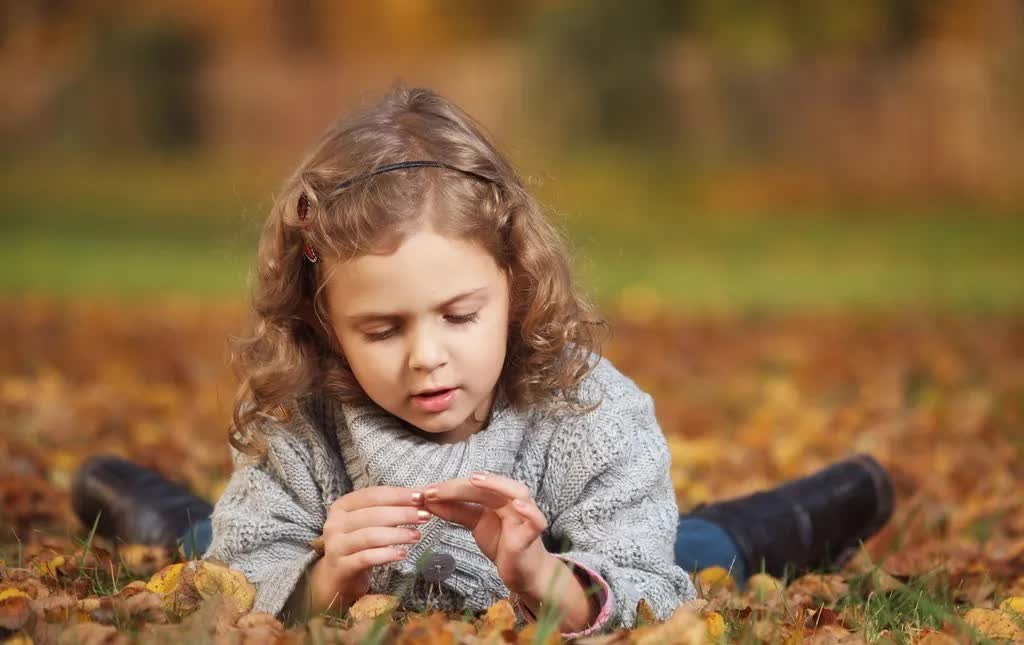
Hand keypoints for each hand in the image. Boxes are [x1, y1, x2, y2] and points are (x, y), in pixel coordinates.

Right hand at [308, 486, 429, 612]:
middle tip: (424, 516)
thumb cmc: (359, 544)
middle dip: (402, 514)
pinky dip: (387, 554)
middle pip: (373, 514)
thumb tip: (422, 494)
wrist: (337, 577)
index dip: (398, 495)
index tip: (421, 497)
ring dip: (398, 535)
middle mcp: (334, 524)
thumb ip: (390, 508)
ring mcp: (336, 546)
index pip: (373, 495)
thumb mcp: (369, 522)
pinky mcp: (341, 567)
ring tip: (417, 536)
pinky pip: (366, 558)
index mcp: (342, 506)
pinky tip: (402, 554)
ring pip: (370, 536)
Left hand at [423, 472, 553, 595]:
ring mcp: (524, 516)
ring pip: (517, 493)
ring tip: (476, 480)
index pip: (472, 486)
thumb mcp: (475, 524)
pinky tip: (517, 505)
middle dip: (460, 487)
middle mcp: (512, 501)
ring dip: (497, 484)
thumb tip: (429, 500)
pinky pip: (536, 520)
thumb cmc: (502, 543)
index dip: (449, 488)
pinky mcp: (532, 534)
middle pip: (488, 487)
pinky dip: (529, 511)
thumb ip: (456, 511)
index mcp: (497, 497)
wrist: (523, 572)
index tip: (425, 492)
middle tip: (435, 490)